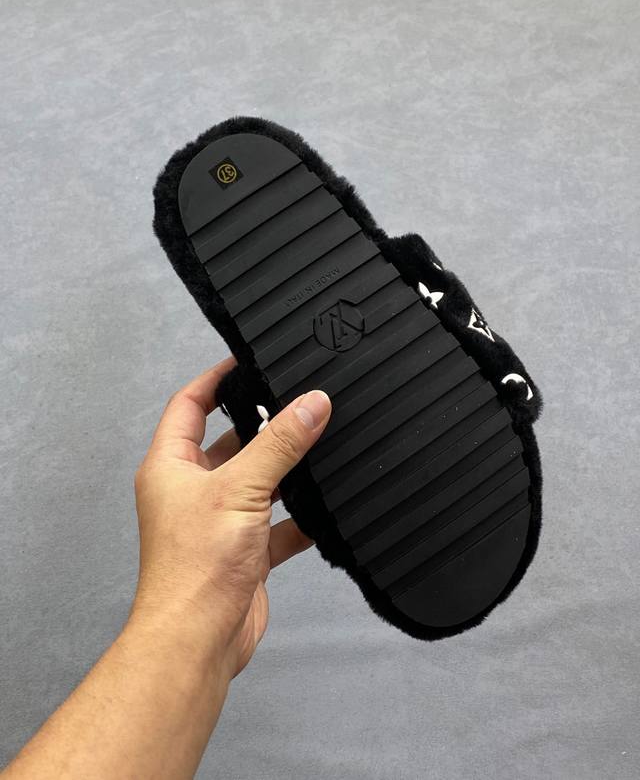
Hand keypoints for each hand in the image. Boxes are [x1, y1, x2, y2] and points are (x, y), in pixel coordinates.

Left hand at [131, 358, 331, 677]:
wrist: (198, 640)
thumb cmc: (196, 567)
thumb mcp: (240, 489)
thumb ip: (279, 444)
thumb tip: (311, 403)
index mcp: (171, 467)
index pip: (189, 405)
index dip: (215, 380)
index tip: (246, 361)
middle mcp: (191, 491)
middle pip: (229, 443)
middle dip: (262, 427)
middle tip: (297, 403)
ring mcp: (218, 522)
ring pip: (257, 482)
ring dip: (285, 472)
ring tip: (319, 447)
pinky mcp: (244, 551)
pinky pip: (277, 524)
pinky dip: (300, 518)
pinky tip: (325, 510)